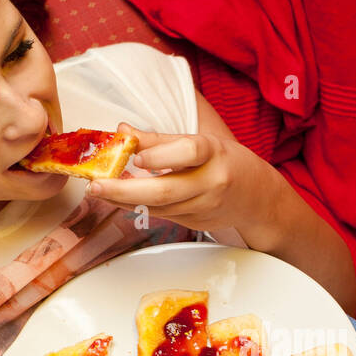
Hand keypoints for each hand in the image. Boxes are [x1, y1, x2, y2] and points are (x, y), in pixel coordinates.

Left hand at [85, 122, 279, 236]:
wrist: (258, 199)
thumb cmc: (227, 163)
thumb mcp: (202, 142)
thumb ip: (161, 140)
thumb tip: (122, 132)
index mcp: (215, 153)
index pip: (188, 151)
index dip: (160, 154)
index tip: (135, 156)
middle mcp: (211, 182)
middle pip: (166, 190)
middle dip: (125, 190)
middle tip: (96, 186)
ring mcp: (204, 207)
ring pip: (158, 207)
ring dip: (124, 200)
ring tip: (99, 191)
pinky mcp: (196, 223)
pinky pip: (162, 215)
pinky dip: (137, 207)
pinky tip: (119, 200)